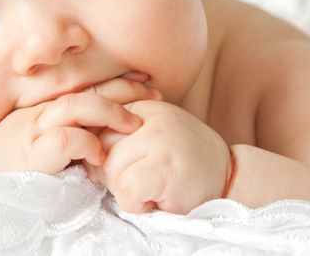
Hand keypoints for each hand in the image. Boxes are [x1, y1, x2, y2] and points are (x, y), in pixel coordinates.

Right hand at [0, 77, 160, 172]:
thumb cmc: (8, 155)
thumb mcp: (37, 134)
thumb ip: (65, 127)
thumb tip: (101, 131)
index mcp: (48, 106)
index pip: (88, 86)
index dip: (119, 81)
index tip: (146, 80)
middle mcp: (44, 112)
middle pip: (89, 90)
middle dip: (125, 88)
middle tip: (154, 93)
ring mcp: (37, 129)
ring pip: (78, 106)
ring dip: (111, 112)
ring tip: (135, 124)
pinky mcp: (33, 153)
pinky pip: (66, 140)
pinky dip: (87, 145)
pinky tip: (100, 155)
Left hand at [91, 100, 230, 214]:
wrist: (230, 178)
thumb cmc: (184, 162)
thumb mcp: (152, 134)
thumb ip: (120, 132)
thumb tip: (79, 145)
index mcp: (143, 105)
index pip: (96, 121)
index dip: (99, 151)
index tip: (119, 164)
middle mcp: (150, 116)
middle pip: (98, 146)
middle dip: (109, 172)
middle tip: (138, 181)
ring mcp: (160, 139)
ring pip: (110, 169)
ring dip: (124, 190)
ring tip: (151, 188)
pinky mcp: (166, 167)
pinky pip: (126, 189)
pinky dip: (136, 204)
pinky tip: (155, 199)